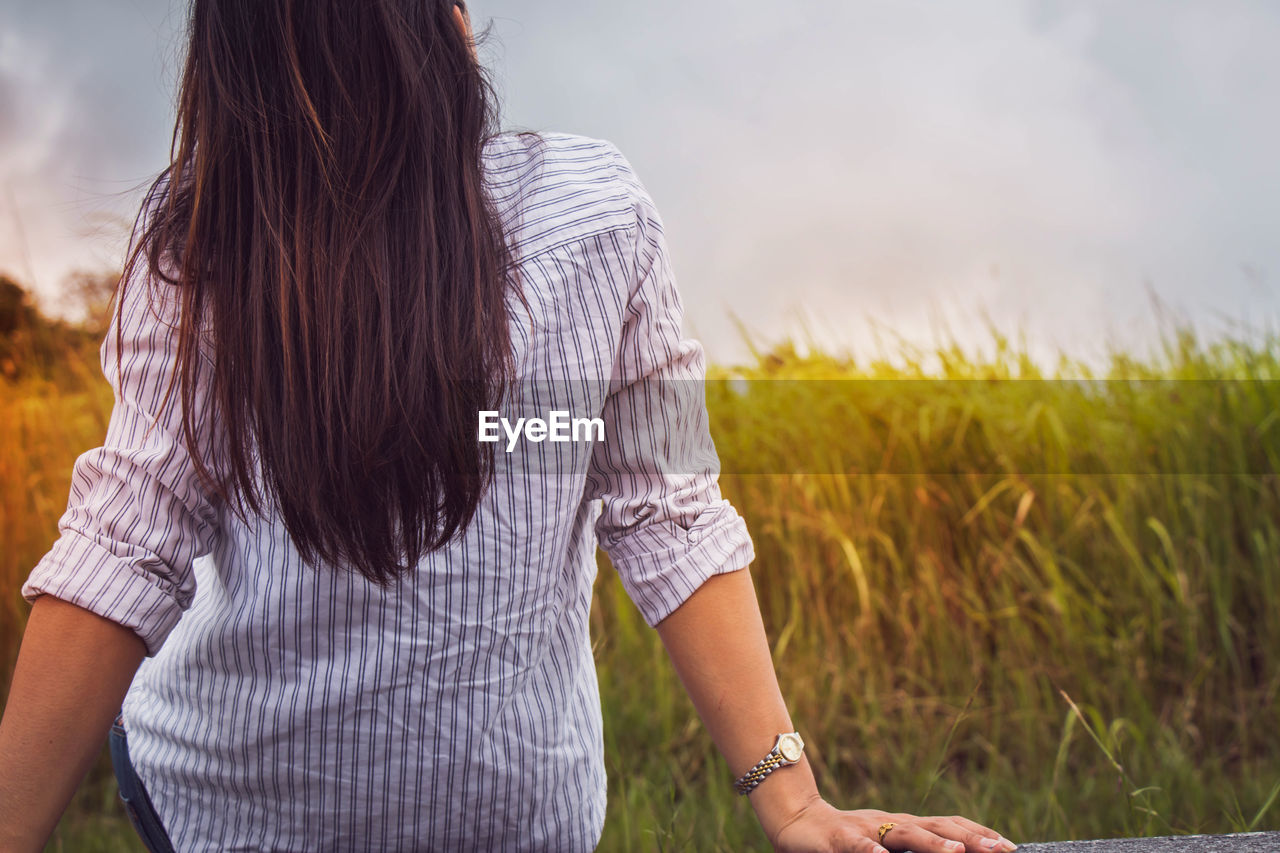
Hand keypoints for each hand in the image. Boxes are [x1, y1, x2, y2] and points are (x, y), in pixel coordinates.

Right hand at [769, 798, 1017, 852]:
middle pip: (935, 827)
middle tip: (1000, 849)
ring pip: (903, 834)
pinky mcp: (838, 838)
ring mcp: (865, 830)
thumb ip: (910, 850)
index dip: (978, 833)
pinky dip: (869, 852)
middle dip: (969, 839)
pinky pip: (856, 846)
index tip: (1010, 845)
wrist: (794, 819)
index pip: (947, 824)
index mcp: (902, 826)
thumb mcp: (880, 846)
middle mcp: (889, 824)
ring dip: (932, 844)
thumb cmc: (841, 839)